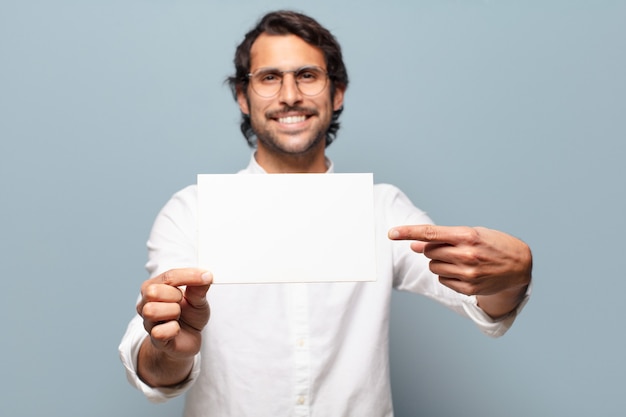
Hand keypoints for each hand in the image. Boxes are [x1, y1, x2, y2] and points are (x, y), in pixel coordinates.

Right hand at [137, 268, 211, 359]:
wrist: (189, 338)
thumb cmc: (190, 314)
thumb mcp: (198, 299)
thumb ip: (199, 288)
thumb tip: (205, 275)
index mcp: (155, 286)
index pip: (168, 276)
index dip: (189, 276)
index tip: (208, 276)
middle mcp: (146, 303)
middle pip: (152, 291)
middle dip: (174, 295)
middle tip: (182, 302)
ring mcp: (148, 322)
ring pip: (151, 311)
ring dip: (172, 312)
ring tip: (178, 315)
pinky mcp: (155, 339)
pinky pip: (158, 332)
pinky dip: (173, 330)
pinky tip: (177, 329)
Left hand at [388, 225, 531, 316]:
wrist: (519, 265)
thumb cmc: (492, 244)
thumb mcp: (471, 234)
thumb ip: (441, 238)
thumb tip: (414, 245)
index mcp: (467, 236)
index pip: (429, 233)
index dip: (407, 232)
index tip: (391, 233)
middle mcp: (466, 254)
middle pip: (428, 251)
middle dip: (432, 248)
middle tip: (450, 248)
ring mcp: (468, 273)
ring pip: (433, 267)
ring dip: (439, 262)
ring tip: (460, 259)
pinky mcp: (468, 289)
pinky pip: (442, 280)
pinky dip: (447, 274)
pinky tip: (464, 271)